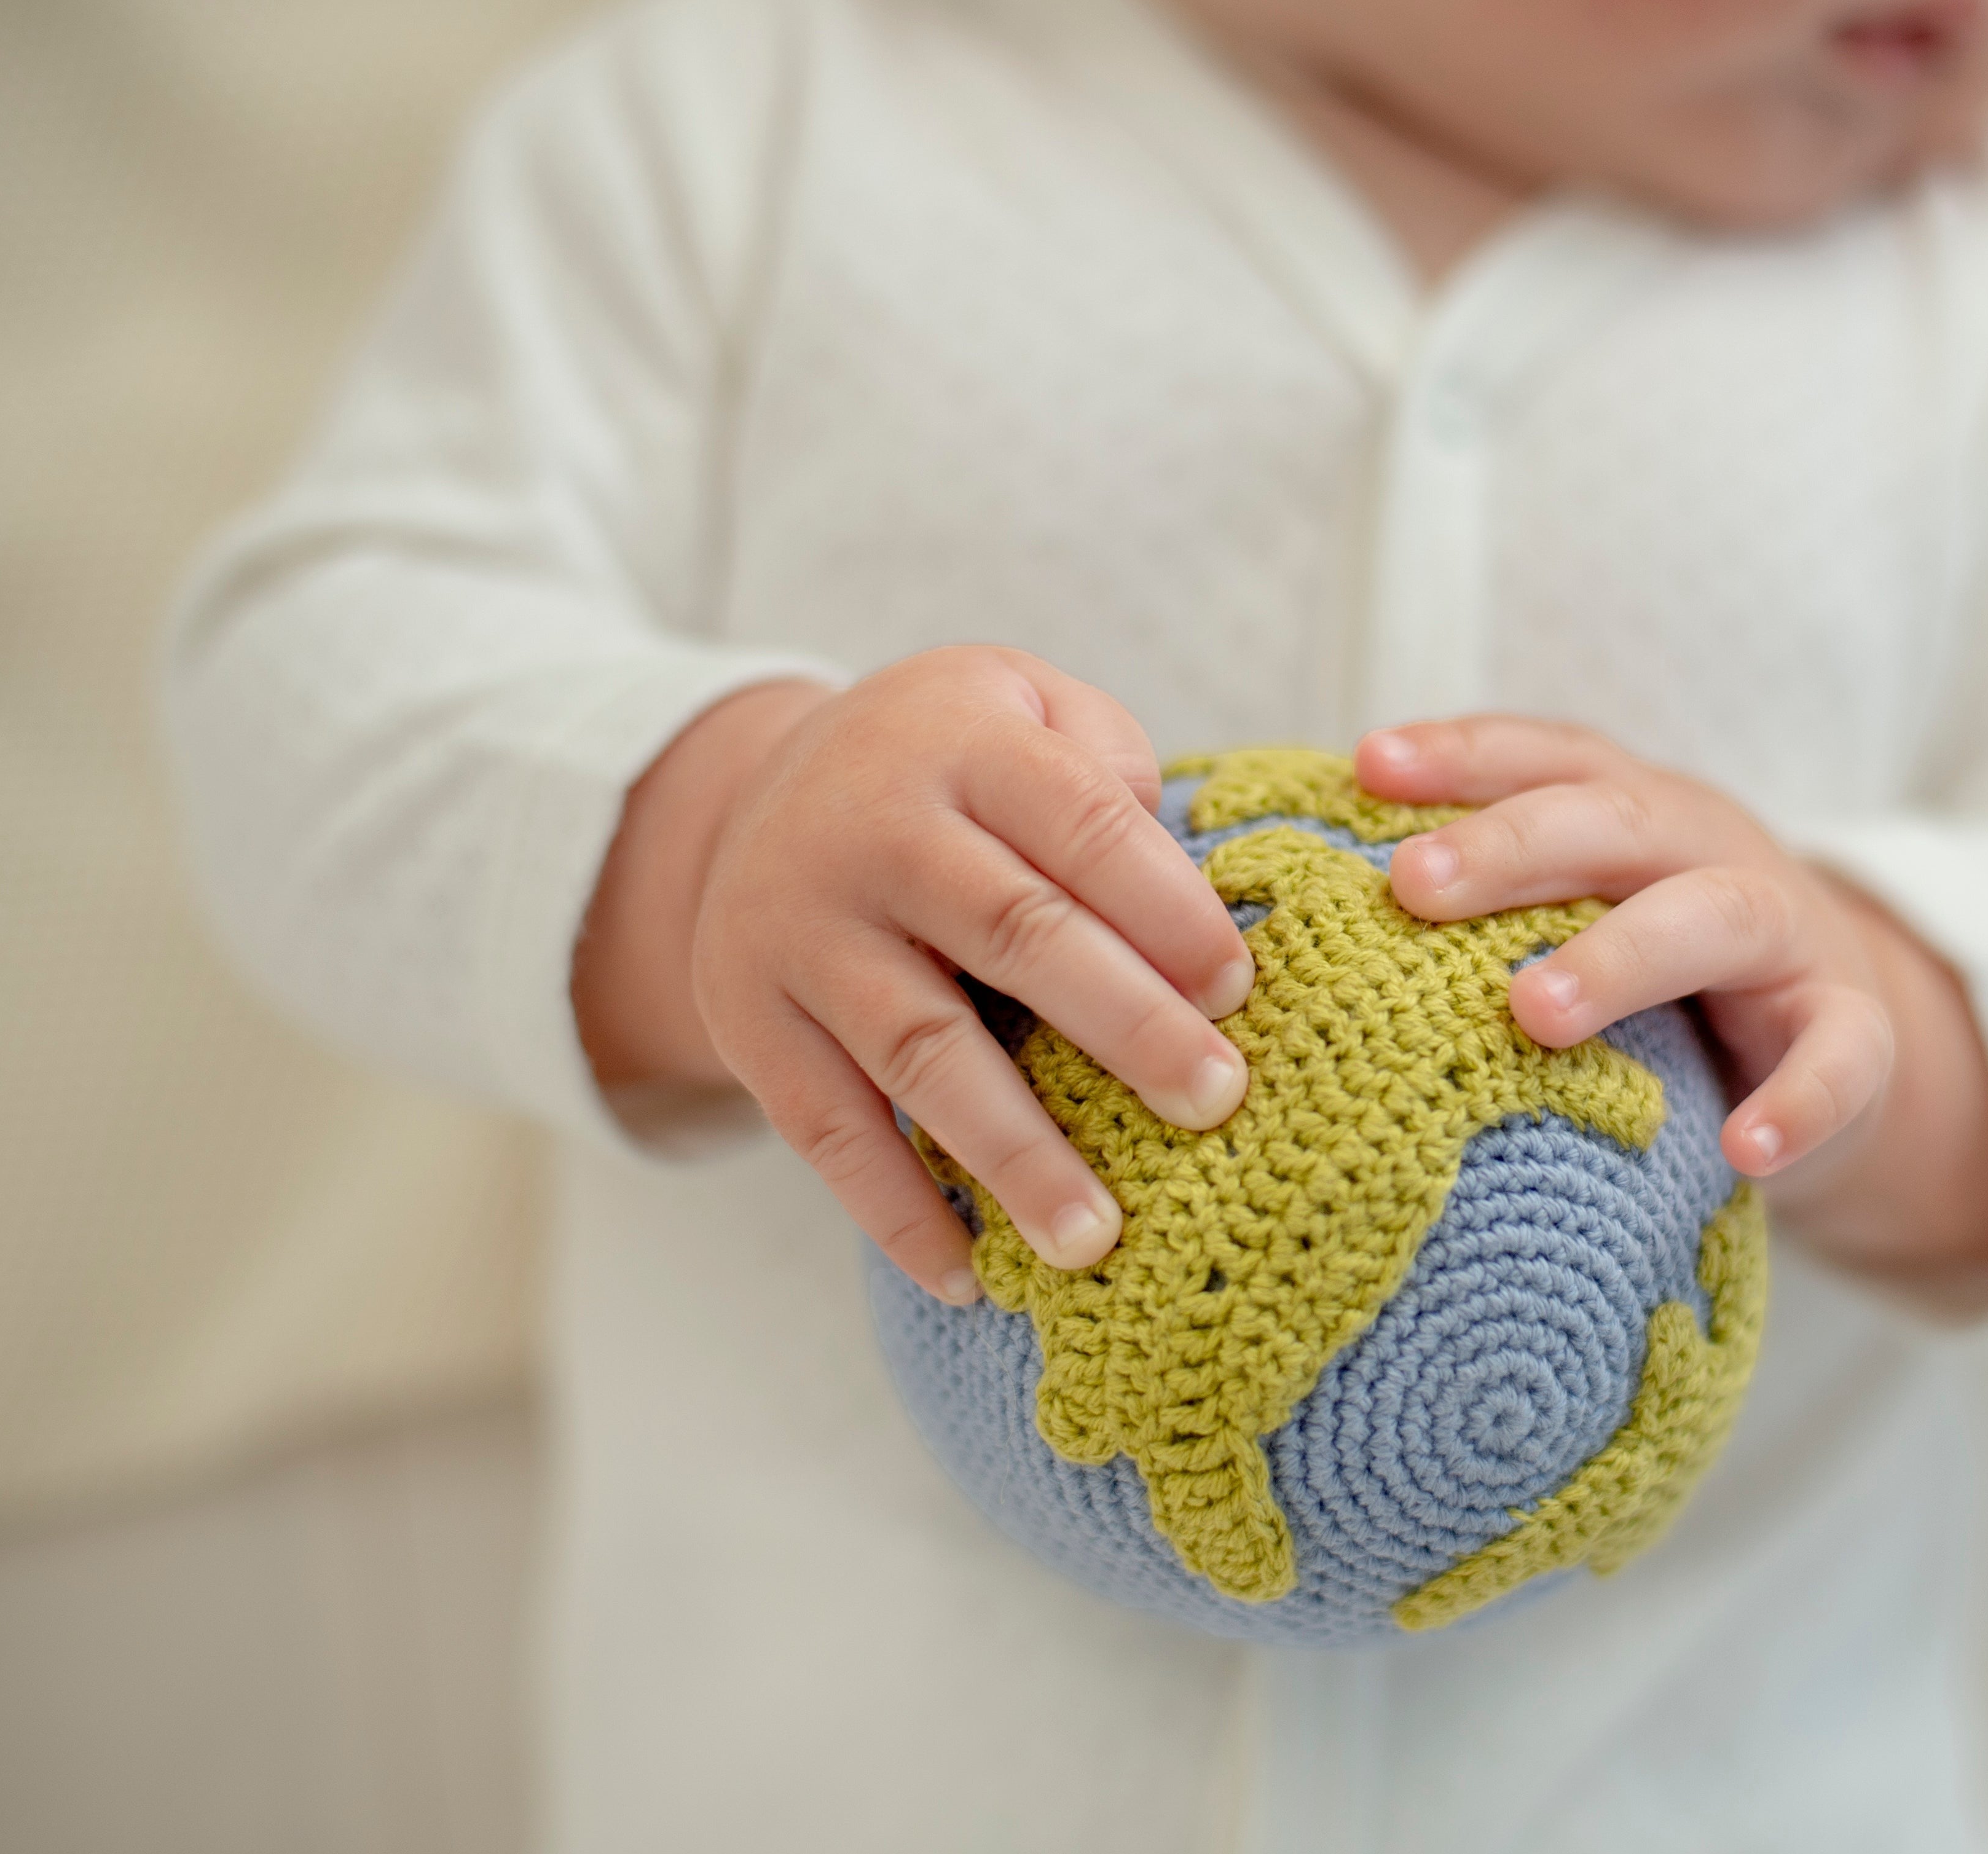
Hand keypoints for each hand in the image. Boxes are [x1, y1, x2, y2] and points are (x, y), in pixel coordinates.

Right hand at [576, 648, 1253, 1304]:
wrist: (758, 789)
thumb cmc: (954, 769)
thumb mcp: (1029, 710)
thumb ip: (1112, 776)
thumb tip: (1198, 916)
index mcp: (965, 744)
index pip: (1081, 822)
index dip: (1165, 907)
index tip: (1239, 991)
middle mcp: (872, 829)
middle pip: (1013, 932)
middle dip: (1124, 1024)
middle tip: (1215, 1101)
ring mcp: (798, 930)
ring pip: (919, 1049)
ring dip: (1013, 1152)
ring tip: (1099, 1238)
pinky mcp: (748, 1019)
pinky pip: (826, 1130)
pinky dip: (895, 1211)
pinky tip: (970, 1277)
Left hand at [1356, 716, 1987, 1304]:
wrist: (1842, 1039)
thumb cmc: (1662, 979)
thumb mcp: (1581, 914)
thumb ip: (1483, 907)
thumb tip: (1306, 913)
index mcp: (1633, 813)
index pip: (1546, 759)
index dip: (1463, 754)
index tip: (1365, 767)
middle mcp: (1710, 849)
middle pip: (1614, 822)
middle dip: (1512, 844)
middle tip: (1411, 885)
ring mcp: (1791, 936)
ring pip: (1719, 914)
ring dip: (1622, 955)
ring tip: (1533, 1013)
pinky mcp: (1856, 1030)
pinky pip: (1841, 1057)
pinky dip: (1797, 1098)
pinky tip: (1743, 1145)